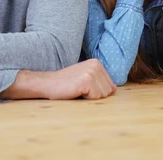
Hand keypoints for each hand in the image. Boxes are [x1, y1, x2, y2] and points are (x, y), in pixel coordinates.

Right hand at [2, 59, 116, 99]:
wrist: (48, 83)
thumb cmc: (66, 84)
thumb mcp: (85, 78)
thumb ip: (100, 81)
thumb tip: (114, 89)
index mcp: (97, 63)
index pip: (110, 86)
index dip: (97, 92)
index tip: (83, 88)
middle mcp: (96, 65)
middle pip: (108, 91)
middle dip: (95, 95)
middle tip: (79, 90)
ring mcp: (91, 72)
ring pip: (103, 95)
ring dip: (90, 98)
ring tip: (77, 91)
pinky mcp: (86, 81)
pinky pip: (95, 98)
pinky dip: (86, 99)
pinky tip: (75, 92)